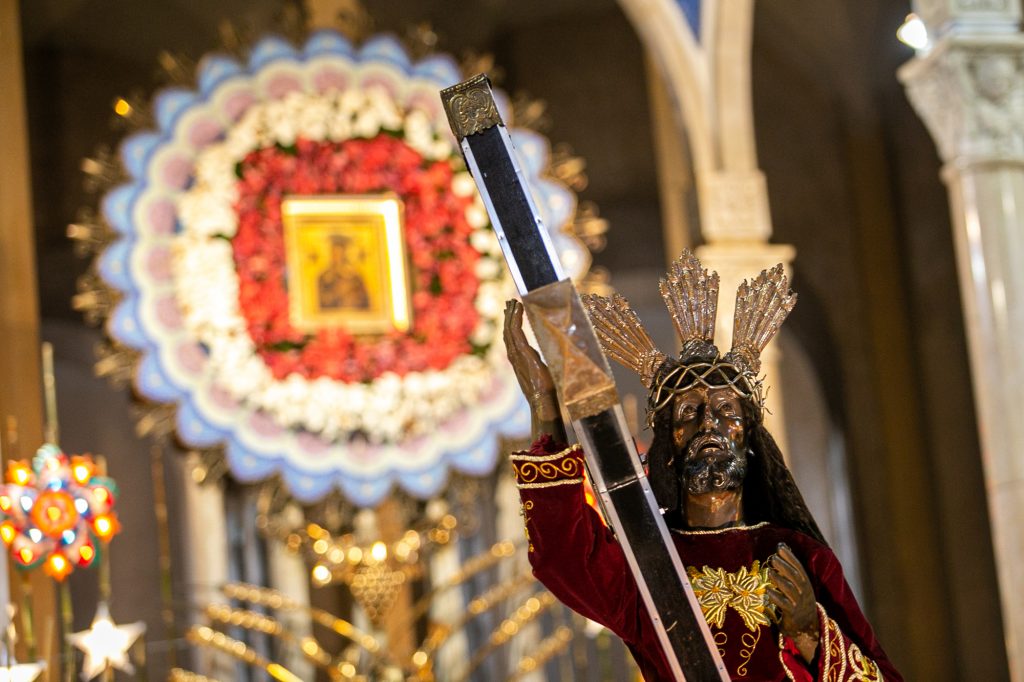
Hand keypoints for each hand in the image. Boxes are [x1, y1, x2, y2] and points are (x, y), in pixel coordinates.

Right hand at [503, 299, 557, 420]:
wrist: (542, 402)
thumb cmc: (545, 392)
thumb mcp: (541, 374)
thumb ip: (539, 365)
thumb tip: (546, 360)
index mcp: (518, 361)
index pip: (511, 339)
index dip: (510, 325)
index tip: (511, 313)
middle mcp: (514, 356)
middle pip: (508, 332)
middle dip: (508, 316)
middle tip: (509, 302)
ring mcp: (517, 354)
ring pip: (510, 329)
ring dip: (511, 314)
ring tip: (512, 302)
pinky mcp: (523, 353)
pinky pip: (516, 332)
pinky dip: (516, 319)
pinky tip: (518, 309)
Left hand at [767, 543, 818, 663]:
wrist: (808, 627)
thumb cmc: (799, 602)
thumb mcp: (798, 586)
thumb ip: (790, 570)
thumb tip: (781, 549)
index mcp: (805, 583)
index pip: (798, 567)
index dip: (790, 556)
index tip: (780, 546)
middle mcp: (803, 592)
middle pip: (795, 576)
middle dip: (785, 566)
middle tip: (773, 557)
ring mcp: (798, 603)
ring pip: (789, 589)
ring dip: (779, 579)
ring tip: (769, 571)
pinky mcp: (791, 614)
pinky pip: (784, 604)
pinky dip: (776, 596)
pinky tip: (767, 590)